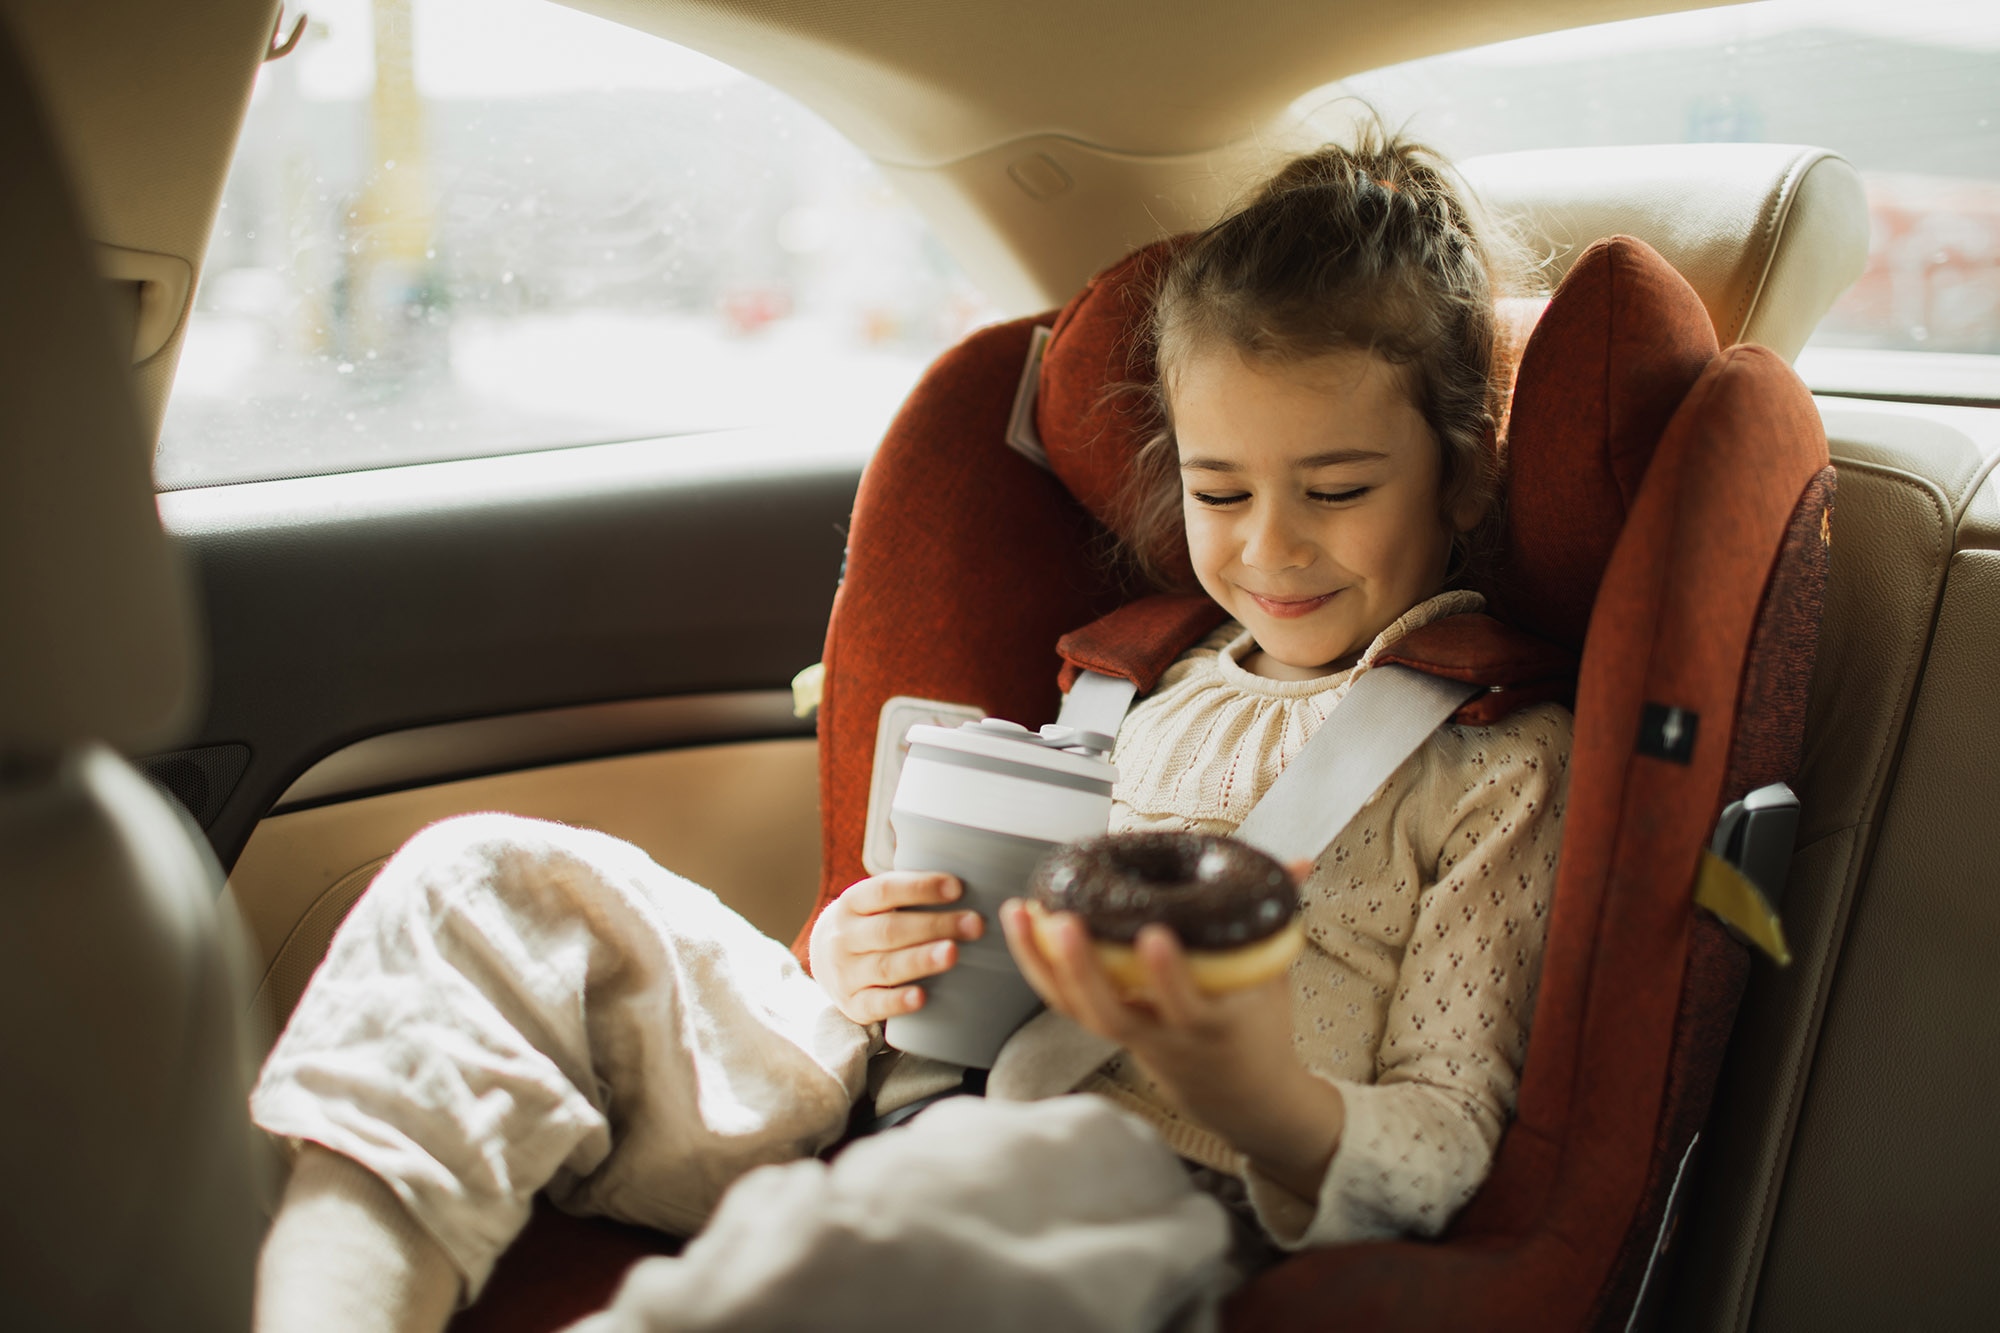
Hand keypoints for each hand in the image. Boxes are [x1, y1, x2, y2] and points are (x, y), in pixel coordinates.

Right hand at [810, 873, 983, 1025]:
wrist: (825, 961)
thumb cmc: (870, 924)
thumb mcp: (877, 902)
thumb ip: (910, 892)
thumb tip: (965, 882)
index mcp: (853, 902)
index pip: (885, 890)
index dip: (921, 888)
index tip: (958, 888)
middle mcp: (844, 936)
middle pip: (890, 929)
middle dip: (935, 926)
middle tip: (975, 924)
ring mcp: (845, 972)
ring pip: (885, 966)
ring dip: (921, 960)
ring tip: (953, 953)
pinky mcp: (852, 1005)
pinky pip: (875, 1004)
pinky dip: (898, 1001)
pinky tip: (922, 997)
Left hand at [999, 896, 1342, 1200]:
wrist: (1242, 1096)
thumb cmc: (1257, 1024)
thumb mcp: (1274, 974)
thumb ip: (1275, 916)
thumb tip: (1299, 862)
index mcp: (1215, 1023)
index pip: (1190, 1005)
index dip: (1170, 976)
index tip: (1156, 936)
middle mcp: (1166, 1035)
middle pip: (1114, 1014)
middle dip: (1084, 970)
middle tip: (1064, 923)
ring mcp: (1132, 1036)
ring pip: (1079, 1011)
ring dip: (1045, 963)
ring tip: (1022, 913)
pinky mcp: (1108, 1030)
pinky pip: (1066, 1004)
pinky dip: (1039, 966)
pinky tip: (1022, 925)